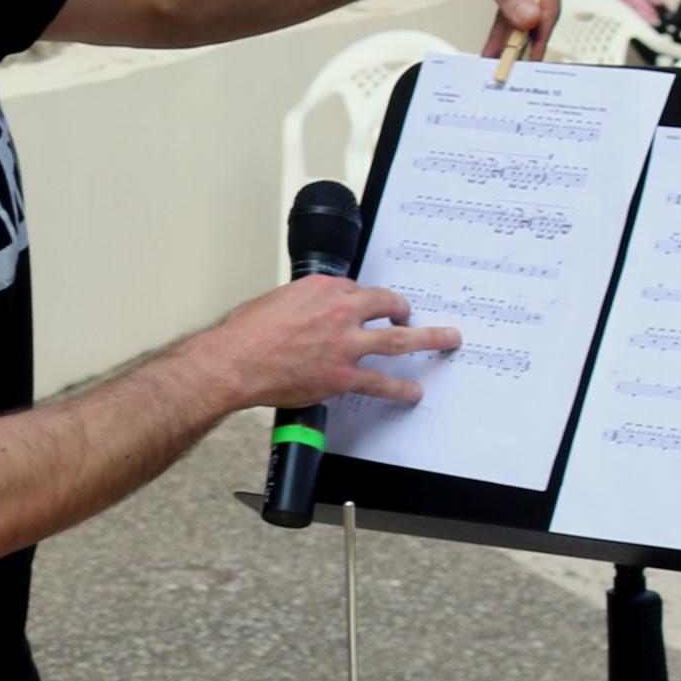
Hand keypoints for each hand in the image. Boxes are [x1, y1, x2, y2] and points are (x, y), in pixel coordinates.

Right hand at [207, 277, 458, 413]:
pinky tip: (412, 392)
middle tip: (413, 313)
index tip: (365, 306)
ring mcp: (345, 344)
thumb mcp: (275, 302)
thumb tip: (306, 316)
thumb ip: (300, 305)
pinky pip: (379, 382)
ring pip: (397, 340)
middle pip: (385, 304)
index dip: (361, 301)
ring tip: (446, 340)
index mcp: (322, 289)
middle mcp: (340, 311)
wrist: (235, 361)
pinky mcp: (342, 375)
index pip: (355, 289)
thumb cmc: (246, 333)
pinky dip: (399, 388)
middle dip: (403, 309)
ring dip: (427, 339)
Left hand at [424, 0, 557, 63]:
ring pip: (522, 13)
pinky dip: (500, 29)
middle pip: (538, 10)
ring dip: (509, 39)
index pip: (549, 0)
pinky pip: (508, 9)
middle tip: (514, 68)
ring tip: (498, 65)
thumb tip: (532, 22)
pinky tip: (492, 49)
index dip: (540, 32)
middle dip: (524, 40)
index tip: (532, 58)